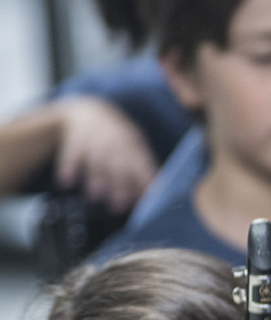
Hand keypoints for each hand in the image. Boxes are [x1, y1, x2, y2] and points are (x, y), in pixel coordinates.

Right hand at [54, 96, 157, 211]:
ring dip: (97, 177)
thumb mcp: (132, 151)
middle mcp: (116, 138)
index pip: (142, 162)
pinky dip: (70, 166)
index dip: (145, 180)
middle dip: (120, 183)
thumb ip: (142, 173)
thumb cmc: (116, 142)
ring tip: (96, 196)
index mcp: (134, 143)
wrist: (87, 112)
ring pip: (98, 156)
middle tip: (118, 207)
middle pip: (120, 161)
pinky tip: (67, 182)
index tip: (147, 199)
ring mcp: (96, 135)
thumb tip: (153, 198)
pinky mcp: (75, 136)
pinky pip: (73, 151)